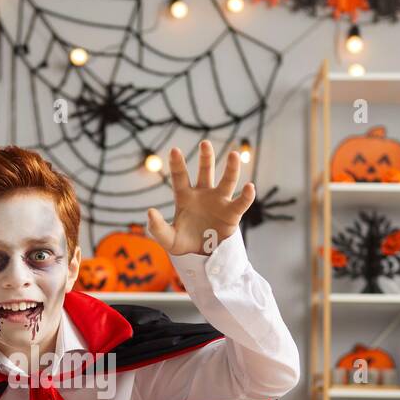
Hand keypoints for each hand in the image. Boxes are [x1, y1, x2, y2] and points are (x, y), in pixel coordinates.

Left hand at [146, 140, 254, 255]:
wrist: (203, 256)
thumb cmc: (184, 243)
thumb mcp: (168, 239)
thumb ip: (157, 228)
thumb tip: (150, 212)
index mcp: (185, 197)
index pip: (180, 177)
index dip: (177, 164)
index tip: (175, 150)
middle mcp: (203, 194)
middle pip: (206, 172)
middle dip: (206, 158)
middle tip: (205, 143)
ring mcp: (219, 202)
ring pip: (227, 182)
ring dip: (231, 168)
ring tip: (233, 155)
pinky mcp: (232, 213)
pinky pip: (240, 202)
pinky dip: (246, 196)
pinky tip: (249, 187)